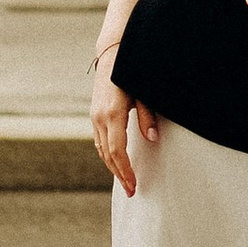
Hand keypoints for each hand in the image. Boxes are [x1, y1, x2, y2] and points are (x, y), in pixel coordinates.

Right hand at [91, 64, 156, 189]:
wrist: (111, 55)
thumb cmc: (131, 73)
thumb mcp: (143, 94)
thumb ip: (147, 117)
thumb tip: (152, 138)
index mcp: (113, 114)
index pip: (118, 151)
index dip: (125, 171)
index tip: (134, 185)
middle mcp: (100, 118)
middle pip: (108, 155)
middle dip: (120, 174)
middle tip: (132, 191)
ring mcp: (95, 117)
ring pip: (102, 150)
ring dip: (113, 167)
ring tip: (125, 181)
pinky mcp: (94, 116)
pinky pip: (99, 141)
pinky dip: (107, 155)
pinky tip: (116, 163)